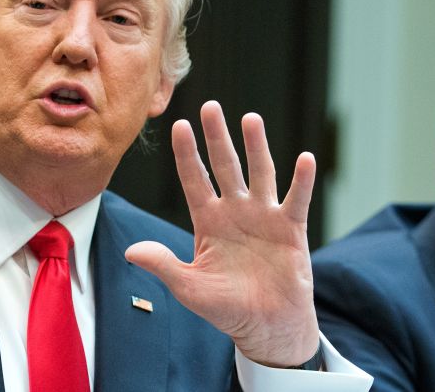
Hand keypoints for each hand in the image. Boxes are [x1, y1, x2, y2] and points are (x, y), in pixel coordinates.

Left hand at [126, 101, 318, 366]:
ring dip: (256, 147)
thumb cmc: (225, 308)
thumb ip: (163, 265)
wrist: (265, 328)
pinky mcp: (290, 230)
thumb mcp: (188, 287)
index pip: (194, 180)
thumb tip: (130, 252)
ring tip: (251, 118)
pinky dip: (301, 181)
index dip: (186, 154)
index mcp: (208, 221)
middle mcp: (235, 212)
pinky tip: (304, 158)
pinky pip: (296, 200)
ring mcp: (264, 217)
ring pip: (260, 173)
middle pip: (225, 166)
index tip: (178, 126)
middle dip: (217, 137)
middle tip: (210, 106)